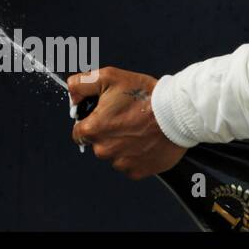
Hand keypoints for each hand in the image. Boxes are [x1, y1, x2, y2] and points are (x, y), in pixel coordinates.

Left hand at [67, 66, 185, 178]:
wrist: (177, 112)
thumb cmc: (144, 95)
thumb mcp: (108, 77)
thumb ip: (80, 84)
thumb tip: (71, 95)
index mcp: (93, 129)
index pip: (78, 132)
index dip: (89, 122)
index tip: (102, 116)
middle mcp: (104, 150)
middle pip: (96, 144)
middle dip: (106, 132)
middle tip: (124, 119)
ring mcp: (122, 163)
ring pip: (113, 155)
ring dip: (120, 145)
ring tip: (137, 129)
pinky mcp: (138, 171)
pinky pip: (129, 165)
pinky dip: (135, 156)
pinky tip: (144, 141)